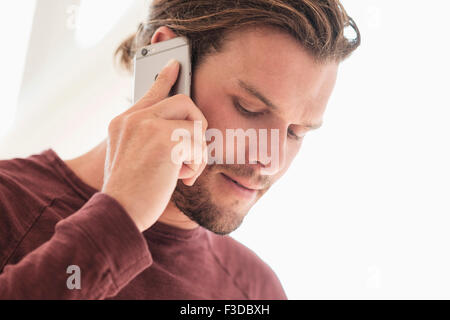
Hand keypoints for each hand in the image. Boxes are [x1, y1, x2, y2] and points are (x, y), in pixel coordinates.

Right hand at [102, 59, 207, 231]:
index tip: (176, 64)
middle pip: (184, 102)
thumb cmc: (129, 192)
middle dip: (197, 127)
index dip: (166, 77)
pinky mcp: (165, 140)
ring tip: (183, 172)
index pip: (150, 92)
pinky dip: (197, 165)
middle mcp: (134, 118)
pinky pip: (198, 144)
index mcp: (124, 122)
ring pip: (195, 123)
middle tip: (192, 152)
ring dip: (197, 152)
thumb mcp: (131, 158)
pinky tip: (183, 178)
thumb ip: (148, 138)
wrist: (118, 212)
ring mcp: (148, 126)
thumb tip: (182, 132)